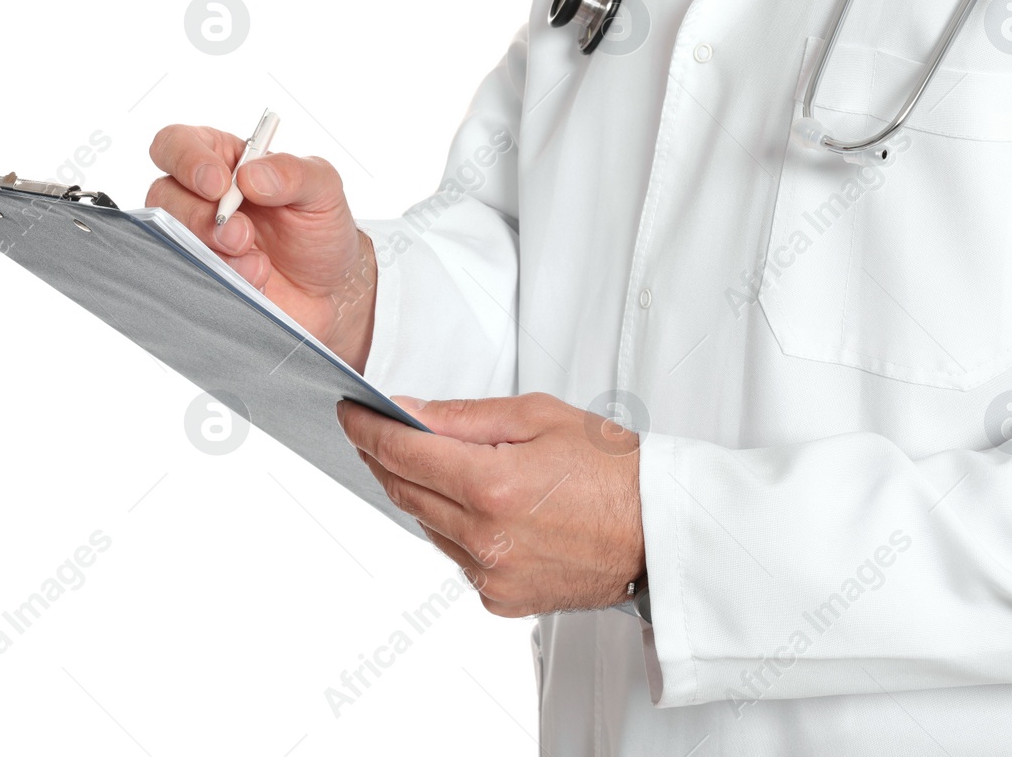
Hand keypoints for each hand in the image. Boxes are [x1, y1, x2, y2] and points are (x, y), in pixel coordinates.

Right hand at [146, 124, 376, 370]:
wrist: (327, 290)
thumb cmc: (319, 230)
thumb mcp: (323, 189)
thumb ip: (292, 173)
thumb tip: (251, 175)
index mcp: (223, 159)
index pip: (177, 143)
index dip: (188, 160)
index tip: (220, 186)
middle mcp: (199, 197)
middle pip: (163, 195)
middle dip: (201, 218)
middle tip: (243, 236)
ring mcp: (195, 239)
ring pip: (171, 239)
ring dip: (214, 255)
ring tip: (259, 267)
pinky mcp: (198, 275)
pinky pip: (185, 276)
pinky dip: (219, 281)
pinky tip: (254, 284)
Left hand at [337, 393, 644, 616]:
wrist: (661, 529)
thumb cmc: (614, 469)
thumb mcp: (539, 416)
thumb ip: (464, 416)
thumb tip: (410, 411)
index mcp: (493, 485)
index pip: (402, 452)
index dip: (366, 429)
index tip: (350, 413)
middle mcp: (486, 538)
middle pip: (405, 491)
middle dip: (383, 456)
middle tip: (376, 431)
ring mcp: (492, 574)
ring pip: (426, 526)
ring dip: (420, 492)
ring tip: (432, 463)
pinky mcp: (502, 599)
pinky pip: (456, 557)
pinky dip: (453, 528)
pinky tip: (475, 507)